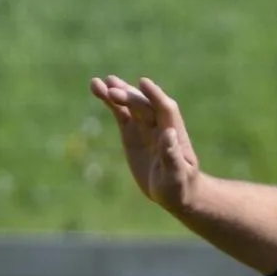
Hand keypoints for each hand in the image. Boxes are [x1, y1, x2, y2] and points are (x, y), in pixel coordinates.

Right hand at [91, 74, 200, 213]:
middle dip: (129, 97)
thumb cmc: (179, 188)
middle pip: (144, 105)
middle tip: (111, 91)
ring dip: (116, 93)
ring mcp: (144, 126)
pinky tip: (97, 89)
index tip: (143, 83)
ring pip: (130, 104)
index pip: (165, 109)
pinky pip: (120, 112)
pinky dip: (109, 102)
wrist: (173, 192)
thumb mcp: (177, 176)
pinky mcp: (131, 131)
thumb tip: (169, 133)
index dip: (155, 96)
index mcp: (175, 134)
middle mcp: (159, 125)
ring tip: (96, 83)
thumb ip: (172, 156)